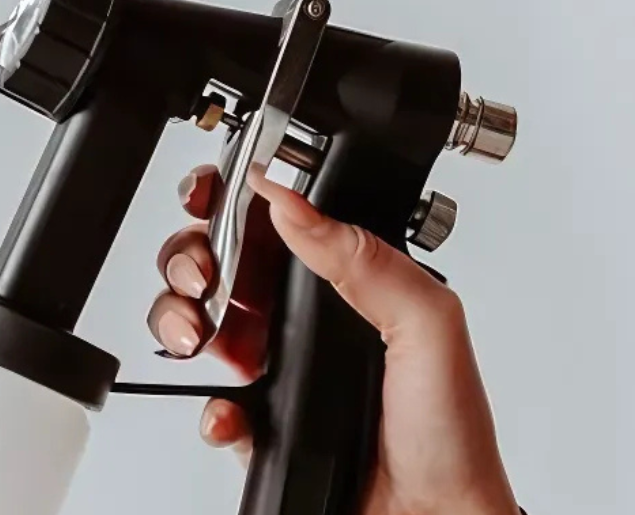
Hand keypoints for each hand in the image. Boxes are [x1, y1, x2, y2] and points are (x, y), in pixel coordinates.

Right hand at [146, 164, 519, 514]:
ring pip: (202, 327)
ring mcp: (283, 375)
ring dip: (183, 320)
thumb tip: (295, 207)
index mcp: (352, 284)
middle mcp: (313, 324)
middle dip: (192, 257)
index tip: (211, 200)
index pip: (282, 224)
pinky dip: (207, 408)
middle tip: (202, 277)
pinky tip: (232, 411)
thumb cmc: (452, 433)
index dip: (237, 205)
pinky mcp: (264, 430)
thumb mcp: (428, 324)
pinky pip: (210, 408)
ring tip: (202, 337)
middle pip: (223, 265)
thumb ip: (365, 257)